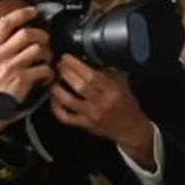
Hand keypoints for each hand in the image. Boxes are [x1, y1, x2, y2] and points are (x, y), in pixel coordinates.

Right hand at [0, 7, 53, 137]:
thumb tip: (10, 25)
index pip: (5, 24)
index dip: (21, 14)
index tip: (33, 11)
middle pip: (26, 34)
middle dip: (41, 35)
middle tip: (45, 40)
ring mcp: (11, 66)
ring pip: (38, 50)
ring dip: (47, 54)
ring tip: (46, 59)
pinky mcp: (23, 78)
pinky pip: (44, 69)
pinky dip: (49, 72)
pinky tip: (47, 75)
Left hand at [49, 55, 155, 169]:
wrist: (131, 128)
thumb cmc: (127, 105)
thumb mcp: (124, 85)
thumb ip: (111, 72)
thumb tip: (96, 57)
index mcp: (114, 91)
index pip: (93, 75)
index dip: (76, 65)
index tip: (67, 58)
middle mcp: (103, 103)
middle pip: (80, 86)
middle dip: (66, 73)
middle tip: (58, 65)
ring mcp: (93, 115)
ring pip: (70, 101)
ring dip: (58, 89)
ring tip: (54, 80)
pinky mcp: (86, 125)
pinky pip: (66, 117)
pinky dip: (57, 108)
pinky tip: (54, 99)